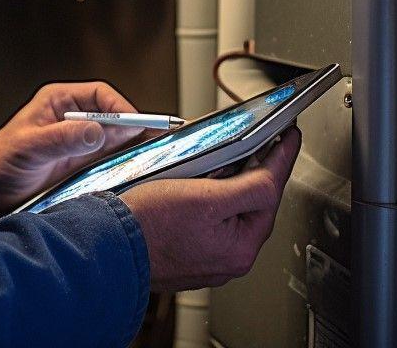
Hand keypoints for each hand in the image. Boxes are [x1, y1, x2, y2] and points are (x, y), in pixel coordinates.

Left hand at [0, 82, 146, 216]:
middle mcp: (74, 118)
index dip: (121, 107)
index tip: (134, 123)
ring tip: (153, 155)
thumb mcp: (29, 148)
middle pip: (114, 116)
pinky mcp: (84, 163)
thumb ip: (61, 139)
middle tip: (154, 141)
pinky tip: (135, 169)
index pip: (100, 95)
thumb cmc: (1, 161)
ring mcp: (81, 141)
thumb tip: (96, 131)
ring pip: (117, 138)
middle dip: (135, 127)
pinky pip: (112, 159)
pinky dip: (125, 163)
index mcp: (59, 102)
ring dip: (133, 146)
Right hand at [119, 126, 301, 293]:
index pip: (271, 193)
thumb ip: (249, 187)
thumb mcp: (206, 198)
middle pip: (253, 204)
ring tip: (228, 160)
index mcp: (240, 249)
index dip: (282, 158)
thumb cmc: (148, 226)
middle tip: (263, 142)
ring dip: (231, 185)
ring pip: (231, 212)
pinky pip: (210, 221)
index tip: (290, 136)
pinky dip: (209, 200)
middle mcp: (228, 260)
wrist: (106, 249)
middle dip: (257, 171)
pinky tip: (200, 186)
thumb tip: (274, 176)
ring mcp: (207, 258)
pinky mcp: (188, 253)